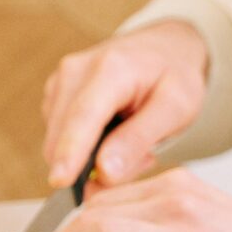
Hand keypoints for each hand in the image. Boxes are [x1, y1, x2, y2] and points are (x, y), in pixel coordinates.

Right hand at [41, 20, 210, 189]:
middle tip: (144, 158)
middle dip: (95, 165)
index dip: (70, 152)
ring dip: (93, 157)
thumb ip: (139, 139)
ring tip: (134, 141)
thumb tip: (104, 172)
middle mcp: (75, 71)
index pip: (83, 116)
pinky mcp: (54, 95)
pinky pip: (62, 137)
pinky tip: (117, 134)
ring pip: (60, 143)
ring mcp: (60, 82)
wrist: (164, 48)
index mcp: (110, 69)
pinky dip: (87, 147)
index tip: (60, 182)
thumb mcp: (176, 108)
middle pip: (64, 136)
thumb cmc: (174, 76)